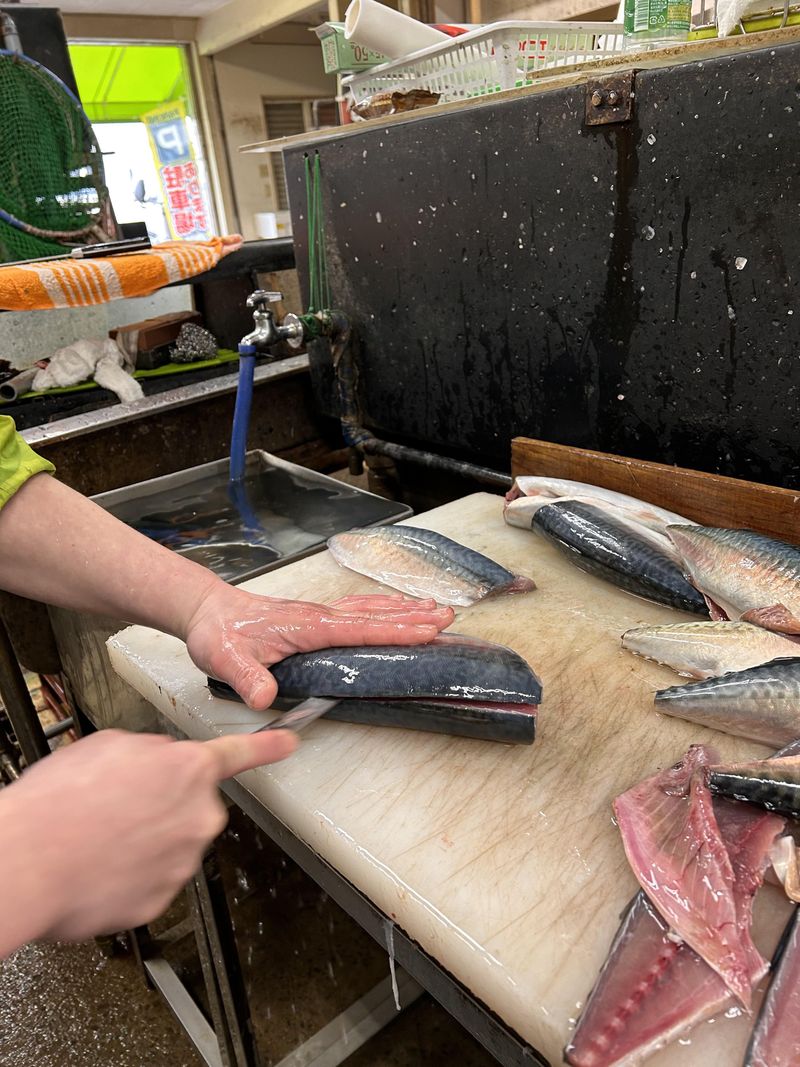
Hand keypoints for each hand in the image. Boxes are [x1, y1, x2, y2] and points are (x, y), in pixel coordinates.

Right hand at [0, 728, 295, 953]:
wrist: (29, 859)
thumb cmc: (60, 802)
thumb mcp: (108, 746)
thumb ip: (150, 753)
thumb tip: (155, 765)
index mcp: (187, 769)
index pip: (239, 754)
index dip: (268, 747)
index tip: (289, 744)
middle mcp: (197, 815)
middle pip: (189, 806)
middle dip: (159, 806)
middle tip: (113, 808)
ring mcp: (183, 861)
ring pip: (167, 844)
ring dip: (140, 841)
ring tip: (95, 837)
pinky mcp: (163, 899)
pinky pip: (151, 880)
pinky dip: (127, 875)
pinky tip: (98, 865)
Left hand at [184, 587, 454, 708]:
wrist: (207, 610)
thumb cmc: (219, 633)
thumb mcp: (226, 658)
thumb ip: (248, 677)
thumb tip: (265, 696)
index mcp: (307, 625)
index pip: (360, 629)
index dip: (395, 631)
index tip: (426, 631)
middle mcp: (319, 615)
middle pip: (375, 615)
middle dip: (412, 617)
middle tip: (448, 616)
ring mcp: (318, 614)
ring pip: (370, 609)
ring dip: (402, 609)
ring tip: (435, 607)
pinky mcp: (315, 617)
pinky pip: (357, 610)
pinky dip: (382, 608)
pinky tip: (394, 608)